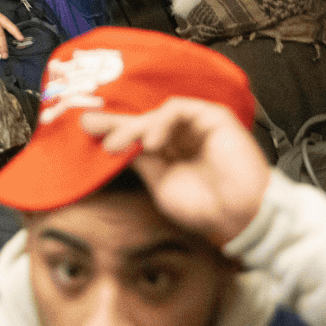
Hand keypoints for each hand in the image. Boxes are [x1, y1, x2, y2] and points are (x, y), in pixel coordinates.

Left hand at [80, 96, 268, 247]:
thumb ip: (138, 160)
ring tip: (119, 146)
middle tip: (91, 128)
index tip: (84, 127)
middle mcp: (182, 135)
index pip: (137, 135)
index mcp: (169, 152)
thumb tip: (107, 142)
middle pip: (143, 120)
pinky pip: (178, 109)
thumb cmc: (205, 208)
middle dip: (116, 124)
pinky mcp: (213, 116)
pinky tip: (152, 143)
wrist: (241, 217)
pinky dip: (160, 122)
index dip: (112, 129)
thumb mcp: (159, 182)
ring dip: (134, 127)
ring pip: (157, 113)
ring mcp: (197, 125)